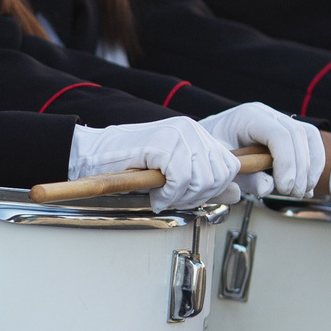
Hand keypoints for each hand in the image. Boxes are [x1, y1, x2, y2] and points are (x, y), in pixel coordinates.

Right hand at [67, 117, 239, 211]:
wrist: (95, 155)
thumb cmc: (132, 165)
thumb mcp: (176, 174)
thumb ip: (206, 181)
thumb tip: (235, 194)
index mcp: (198, 134)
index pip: (230, 166)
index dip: (215, 189)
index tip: (191, 197)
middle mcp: (192, 130)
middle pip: (219, 176)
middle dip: (199, 197)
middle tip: (174, 200)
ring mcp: (178, 134)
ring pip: (202, 179)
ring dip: (182, 198)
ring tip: (164, 198)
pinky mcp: (163, 143)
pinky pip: (180, 180)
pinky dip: (168, 195)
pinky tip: (156, 196)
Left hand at [198, 103, 324, 197]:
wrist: (205, 142)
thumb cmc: (212, 153)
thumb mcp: (222, 167)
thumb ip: (244, 178)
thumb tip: (267, 188)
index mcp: (247, 117)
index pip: (278, 135)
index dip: (286, 162)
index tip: (284, 188)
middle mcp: (266, 113)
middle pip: (296, 135)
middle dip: (300, 168)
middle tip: (293, 193)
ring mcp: (278, 118)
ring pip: (307, 136)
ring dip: (310, 167)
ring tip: (302, 191)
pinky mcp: (286, 129)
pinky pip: (309, 141)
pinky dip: (312, 163)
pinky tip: (307, 184)